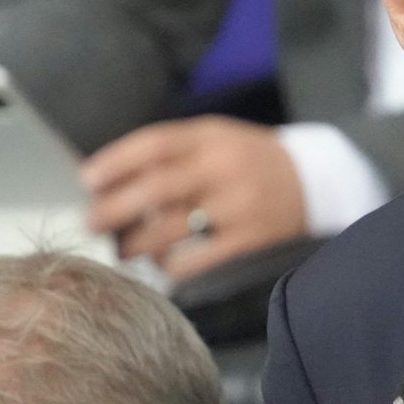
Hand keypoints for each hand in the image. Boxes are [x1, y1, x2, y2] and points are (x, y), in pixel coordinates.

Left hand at [81, 117, 306, 279]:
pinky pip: (201, 258)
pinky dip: (173, 265)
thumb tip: (105, 177)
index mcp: (211, 137)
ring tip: (121, 250)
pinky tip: (162, 265)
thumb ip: (169, 152)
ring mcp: (238, 205)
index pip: (156, 144)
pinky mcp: (250, 238)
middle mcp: (224, 168)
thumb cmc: (249, 159)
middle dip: (116, 208)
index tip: (86, 180)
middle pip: (159, 187)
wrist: (317, 180)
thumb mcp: (215, 139)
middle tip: (91, 224)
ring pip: (175, 227)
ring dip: (138, 242)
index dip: (116, 162)